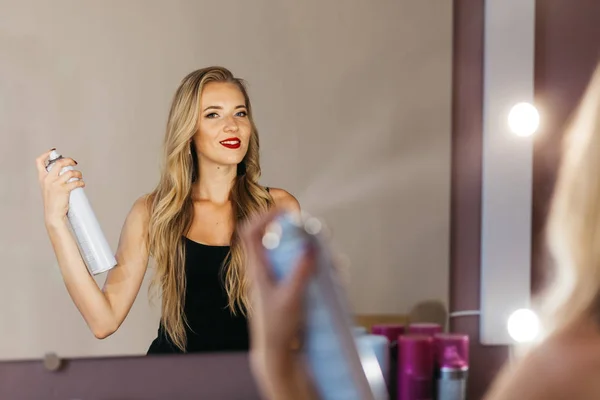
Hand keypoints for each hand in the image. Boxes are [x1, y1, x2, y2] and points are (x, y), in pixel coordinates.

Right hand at [35, 149, 84, 226]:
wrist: (52, 214)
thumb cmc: (52, 202)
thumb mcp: (48, 188)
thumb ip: (53, 179)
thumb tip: (65, 171)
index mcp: (42, 178)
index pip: (39, 161)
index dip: (46, 154)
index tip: (53, 151)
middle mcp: (47, 179)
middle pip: (59, 163)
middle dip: (68, 160)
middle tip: (74, 163)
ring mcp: (55, 184)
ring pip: (70, 172)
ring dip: (78, 173)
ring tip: (80, 177)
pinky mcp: (63, 190)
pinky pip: (75, 182)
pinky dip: (81, 182)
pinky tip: (82, 184)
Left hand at [240, 208, 316, 399]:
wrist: (278, 354)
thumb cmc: (278, 328)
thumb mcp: (291, 299)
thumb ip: (301, 272)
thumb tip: (311, 246)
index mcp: (258, 269)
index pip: (250, 232)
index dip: (264, 215)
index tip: (285, 210)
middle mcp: (267, 270)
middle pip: (274, 237)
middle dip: (296, 229)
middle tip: (317, 231)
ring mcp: (279, 279)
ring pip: (292, 252)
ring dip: (312, 249)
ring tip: (332, 259)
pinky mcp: (292, 289)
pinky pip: (304, 268)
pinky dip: (320, 265)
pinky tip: (335, 273)